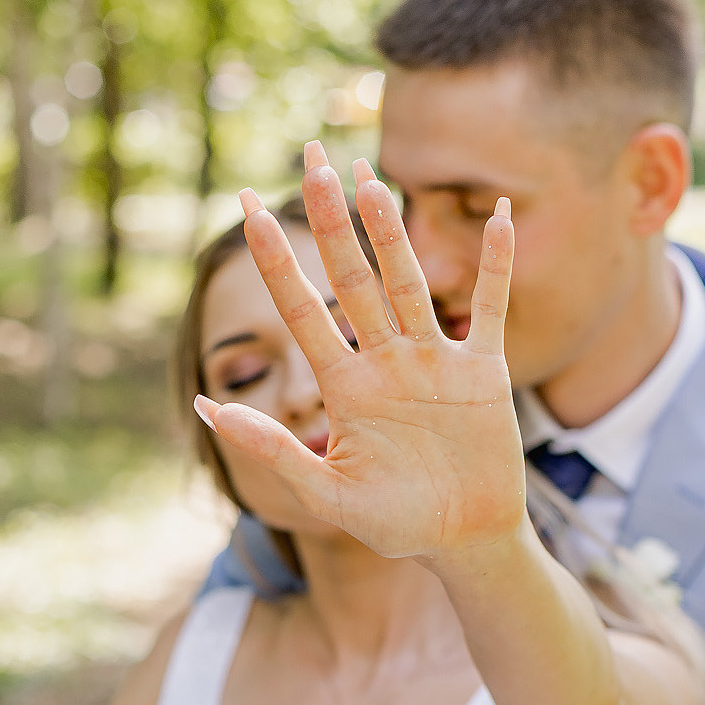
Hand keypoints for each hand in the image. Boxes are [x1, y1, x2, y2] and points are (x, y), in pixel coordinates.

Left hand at [196, 146, 522, 561]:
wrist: (463, 544)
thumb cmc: (394, 525)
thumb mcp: (325, 492)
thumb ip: (270, 447)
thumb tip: (205, 404)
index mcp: (345, 388)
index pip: (300, 309)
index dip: (274, 259)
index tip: (248, 206)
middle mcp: (385, 363)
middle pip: (351, 278)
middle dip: (329, 221)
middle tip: (310, 159)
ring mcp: (435, 363)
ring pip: (408, 283)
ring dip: (391, 233)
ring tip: (369, 179)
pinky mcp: (484, 373)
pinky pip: (490, 308)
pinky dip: (496, 265)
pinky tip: (499, 215)